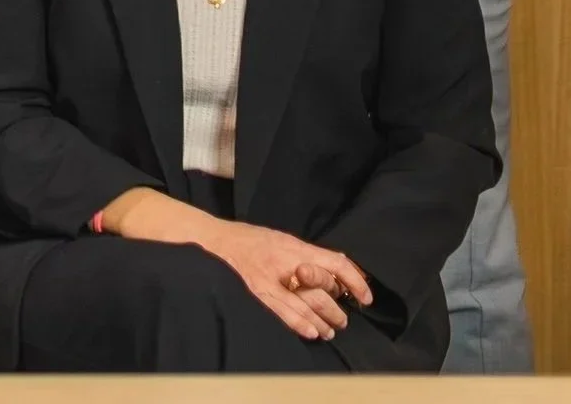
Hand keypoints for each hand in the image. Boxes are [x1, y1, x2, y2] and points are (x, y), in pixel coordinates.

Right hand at [106, 190, 370, 340]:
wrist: (206, 238)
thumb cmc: (241, 239)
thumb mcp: (276, 238)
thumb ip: (301, 254)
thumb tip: (330, 269)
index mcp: (293, 246)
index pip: (336, 262)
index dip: (355, 280)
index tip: (365, 296)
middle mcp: (285, 262)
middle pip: (323, 290)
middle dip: (336, 310)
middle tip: (342, 320)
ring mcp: (269, 278)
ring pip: (305, 304)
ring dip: (322, 321)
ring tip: (328, 331)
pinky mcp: (254, 290)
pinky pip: (281, 310)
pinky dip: (298, 323)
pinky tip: (310, 332)